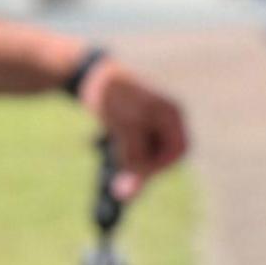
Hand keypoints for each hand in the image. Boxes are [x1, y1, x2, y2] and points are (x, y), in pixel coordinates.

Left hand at [74, 62, 190, 198]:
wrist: (86, 71)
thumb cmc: (111, 94)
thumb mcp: (124, 127)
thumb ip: (131, 158)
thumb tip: (127, 193)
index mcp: (172, 113)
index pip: (178, 150)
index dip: (160, 166)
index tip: (134, 173)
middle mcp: (166, 115)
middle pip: (162, 152)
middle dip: (139, 163)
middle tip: (116, 169)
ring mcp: (151, 117)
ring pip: (145, 149)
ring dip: (126, 156)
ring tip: (105, 148)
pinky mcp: (134, 119)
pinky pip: (133, 142)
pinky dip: (118, 147)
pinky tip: (100, 140)